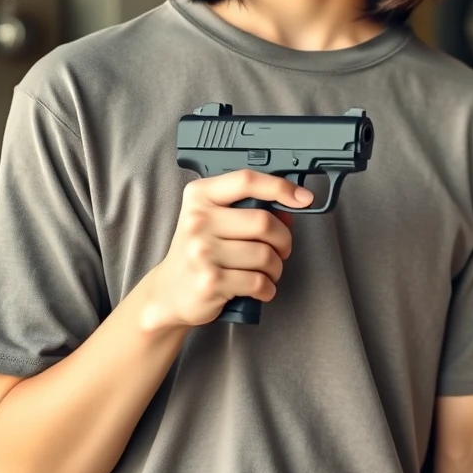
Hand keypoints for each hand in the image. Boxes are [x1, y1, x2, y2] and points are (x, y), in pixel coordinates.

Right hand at [141, 171, 313, 330]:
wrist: (169, 292)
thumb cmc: (201, 251)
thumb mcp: (216, 219)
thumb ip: (250, 208)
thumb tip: (293, 205)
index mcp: (200, 196)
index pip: (247, 180)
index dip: (281, 187)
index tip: (303, 198)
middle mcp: (198, 221)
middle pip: (264, 222)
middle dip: (283, 239)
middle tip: (281, 249)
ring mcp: (202, 252)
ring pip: (265, 255)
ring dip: (276, 267)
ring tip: (267, 271)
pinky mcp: (210, 282)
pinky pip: (259, 281)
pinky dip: (268, 288)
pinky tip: (261, 288)